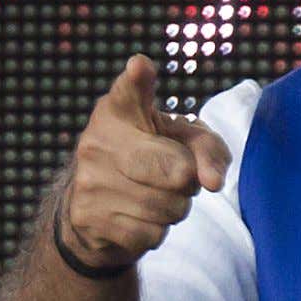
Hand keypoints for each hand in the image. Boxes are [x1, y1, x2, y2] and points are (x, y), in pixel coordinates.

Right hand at [58, 53, 232, 270]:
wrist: (98, 206)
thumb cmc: (153, 159)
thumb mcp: (184, 141)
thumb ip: (208, 149)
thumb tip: (212, 182)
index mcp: (119, 109)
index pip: (130, 92)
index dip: (138, 80)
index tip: (140, 67)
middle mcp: (97, 139)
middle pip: (176, 170)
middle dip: (188, 179)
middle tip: (176, 174)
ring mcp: (88, 179)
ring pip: (169, 206)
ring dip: (176, 207)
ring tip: (156, 193)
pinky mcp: (87, 216)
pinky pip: (152, 233)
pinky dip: (157, 230)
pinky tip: (138, 215)